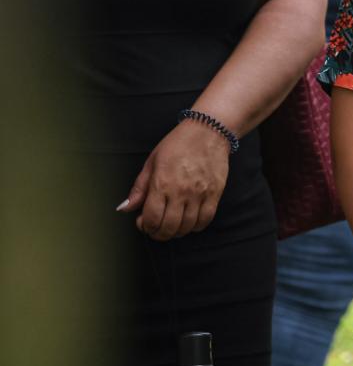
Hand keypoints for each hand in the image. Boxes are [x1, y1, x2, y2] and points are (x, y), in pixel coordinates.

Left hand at [118, 118, 231, 240]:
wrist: (208, 131)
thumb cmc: (178, 144)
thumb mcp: (151, 162)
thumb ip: (139, 188)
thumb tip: (125, 208)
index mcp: (162, 183)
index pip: (152, 219)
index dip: (145, 227)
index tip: (143, 222)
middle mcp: (182, 191)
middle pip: (169, 227)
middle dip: (159, 233)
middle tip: (156, 228)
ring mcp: (200, 193)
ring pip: (187, 227)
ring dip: (177, 232)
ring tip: (172, 225)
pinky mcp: (215, 193)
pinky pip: (206, 219)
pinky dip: (195, 226)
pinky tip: (189, 221)